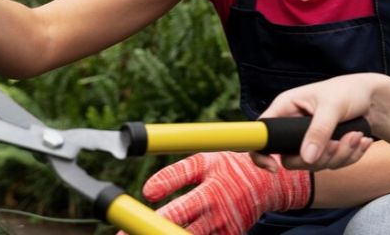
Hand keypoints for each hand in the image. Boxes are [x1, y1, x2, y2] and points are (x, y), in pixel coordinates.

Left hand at [133, 152, 311, 234]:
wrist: (267, 183)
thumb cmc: (229, 166)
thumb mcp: (204, 161)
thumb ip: (175, 174)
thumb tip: (147, 191)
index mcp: (210, 194)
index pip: (173, 215)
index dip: (145, 226)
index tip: (122, 232)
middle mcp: (217, 217)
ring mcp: (224, 231)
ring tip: (146, 233)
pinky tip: (170, 230)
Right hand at [254, 73, 385, 171]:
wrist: (372, 98)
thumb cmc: (349, 91)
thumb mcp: (333, 107)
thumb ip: (319, 131)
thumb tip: (307, 158)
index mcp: (286, 108)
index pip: (262, 133)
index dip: (260, 153)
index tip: (273, 168)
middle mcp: (292, 126)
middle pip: (291, 159)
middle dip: (319, 157)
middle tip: (339, 143)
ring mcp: (308, 140)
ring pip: (314, 164)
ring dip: (340, 155)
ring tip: (357, 136)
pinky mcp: (323, 149)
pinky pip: (330, 165)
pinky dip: (349, 156)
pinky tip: (361, 140)